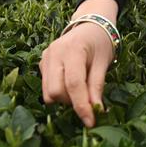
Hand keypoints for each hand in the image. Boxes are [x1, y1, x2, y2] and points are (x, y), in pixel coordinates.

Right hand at [39, 0, 116, 127]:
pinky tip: (70, 82)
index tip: (90, 122)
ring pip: (48, 92)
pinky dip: (59, 92)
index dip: (82, 106)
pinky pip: (46, 87)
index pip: (73, 84)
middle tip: (88, 97)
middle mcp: (54, 53)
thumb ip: (97, 86)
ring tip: (80, 89)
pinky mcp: (42, 62)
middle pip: (56, 91)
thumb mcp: (103, 62)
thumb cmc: (100, 42)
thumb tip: (96, 111)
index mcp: (73, 49)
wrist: (90, 24)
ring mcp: (45, 57)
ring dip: (64, 99)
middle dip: (72, 102)